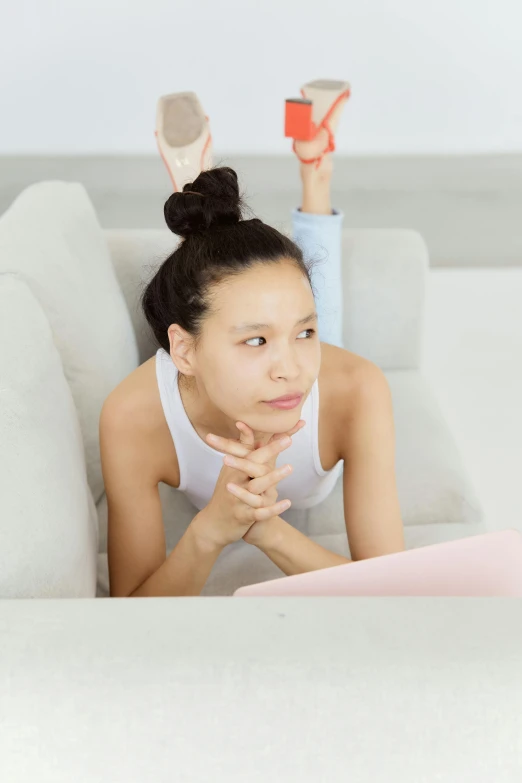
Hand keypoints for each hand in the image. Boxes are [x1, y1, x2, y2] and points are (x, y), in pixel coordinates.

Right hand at [205, 419, 305, 545]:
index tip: (282, 427)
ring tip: (290, 467)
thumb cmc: (226, 493)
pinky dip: (274, 508)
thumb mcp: (231, 471)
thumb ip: (243, 452)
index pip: (250, 450)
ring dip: (273, 477)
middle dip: (270, 450)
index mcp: (233, 469)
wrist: (213, 523)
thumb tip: (251, 431)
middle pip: (252, 463)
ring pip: (256, 486)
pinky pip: (260, 512)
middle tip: (288, 439)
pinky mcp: (243, 516)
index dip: (265, 439)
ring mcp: (238, 499)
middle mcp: (235, 481)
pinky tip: (287, 502)